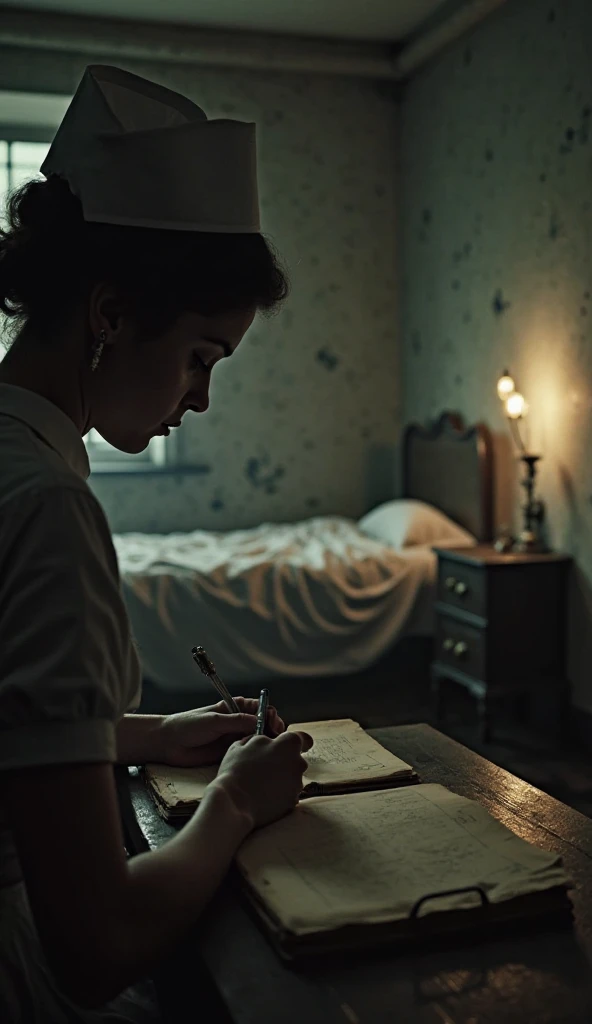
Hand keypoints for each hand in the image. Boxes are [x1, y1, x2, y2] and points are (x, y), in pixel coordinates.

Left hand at [156, 697, 285, 767]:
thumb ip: (236, 721)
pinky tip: (261, 759)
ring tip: (271, 748)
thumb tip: (259, 722)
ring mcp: (235, 737)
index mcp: (234, 707)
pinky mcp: (232, 752)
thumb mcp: (214, 720)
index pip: (260, 708)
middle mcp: (238, 721)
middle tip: (276, 737)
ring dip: (267, 742)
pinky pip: (248, 752)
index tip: (273, 722)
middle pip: (263, 724)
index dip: (269, 714)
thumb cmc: (188, 725)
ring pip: (258, 739)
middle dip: (272, 729)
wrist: (169, 743)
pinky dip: (257, 754)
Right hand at [214, 730, 313, 828]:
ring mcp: (297, 784)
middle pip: (297, 760)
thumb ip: (260, 740)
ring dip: (282, 779)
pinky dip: (280, 794)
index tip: (288, 747)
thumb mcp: (242, 745)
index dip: (298, 742)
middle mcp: (298, 764)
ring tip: (262, 784)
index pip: (304, 739)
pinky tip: (264, 796)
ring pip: (293, 778)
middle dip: (285, 762)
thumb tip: (264, 741)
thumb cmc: (236, 770)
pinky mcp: (292, 802)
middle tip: (266, 768)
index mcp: (288, 745)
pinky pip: (288, 794)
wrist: (234, 803)